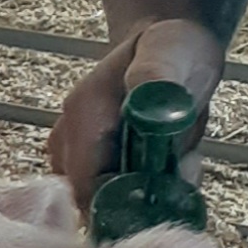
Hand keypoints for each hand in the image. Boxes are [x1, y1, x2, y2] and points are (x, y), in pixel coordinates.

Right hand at [43, 16, 229, 203]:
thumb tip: (148, 105)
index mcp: (82, 115)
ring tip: (176, 161)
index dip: (126, 200)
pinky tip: (163, 165)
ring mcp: (72, 153)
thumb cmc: (172, 50)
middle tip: (181, 170)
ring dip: (142, 194)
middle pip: (90, 200)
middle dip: (138, 198)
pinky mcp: (85, 163)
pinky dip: (141, 190)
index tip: (167, 190)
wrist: (167, 46)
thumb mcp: (171, 54)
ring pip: (101, 200)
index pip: (85, 187)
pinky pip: (109, 194)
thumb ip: (156, 78)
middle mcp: (66, 139)